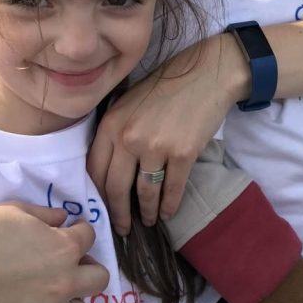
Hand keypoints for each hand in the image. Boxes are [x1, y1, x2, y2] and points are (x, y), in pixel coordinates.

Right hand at [0, 204, 108, 302]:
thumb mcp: (15, 211)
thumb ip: (46, 216)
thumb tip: (63, 220)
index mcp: (64, 248)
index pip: (90, 238)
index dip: (77, 233)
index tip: (66, 233)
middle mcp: (63, 282)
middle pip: (99, 279)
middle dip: (86, 267)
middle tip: (64, 263)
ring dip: (70, 298)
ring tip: (48, 290)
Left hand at [88, 34, 246, 234]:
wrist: (207, 75)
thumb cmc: (167, 86)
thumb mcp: (129, 102)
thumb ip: (115, 131)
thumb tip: (108, 168)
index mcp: (111, 124)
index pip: (95, 169)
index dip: (98, 195)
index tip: (103, 209)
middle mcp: (128, 137)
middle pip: (115, 188)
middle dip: (119, 213)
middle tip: (122, 228)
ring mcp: (156, 147)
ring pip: (145, 192)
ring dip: (146, 212)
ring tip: (148, 220)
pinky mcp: (183, 154)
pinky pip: (172, 189)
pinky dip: (170, 206)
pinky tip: (168, 213)